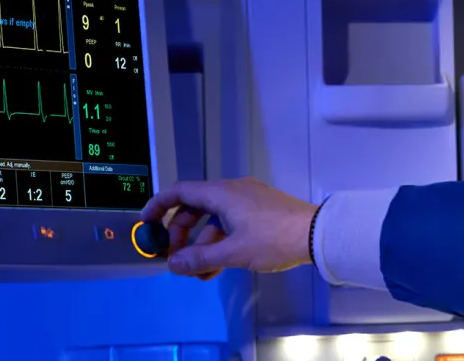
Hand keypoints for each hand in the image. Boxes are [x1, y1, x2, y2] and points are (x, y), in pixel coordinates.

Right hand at [138, 177, 317, 278]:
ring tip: (199, 274)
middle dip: (180, 234)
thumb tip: (173, 264)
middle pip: (194, 208)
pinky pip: (230, 223)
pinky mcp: (260, 211)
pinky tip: (217, 267)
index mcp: (223, 193)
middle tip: (175, 258)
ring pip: (213, 220)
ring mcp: (248, 200)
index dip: (158, 206)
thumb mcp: (233, 252)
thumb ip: (199, 258)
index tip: (146, 224)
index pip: (180, 192)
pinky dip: (220, 242)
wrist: (318, 234)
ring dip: (202, 244)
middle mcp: (233, 191)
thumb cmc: (274, 239)